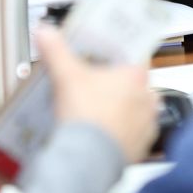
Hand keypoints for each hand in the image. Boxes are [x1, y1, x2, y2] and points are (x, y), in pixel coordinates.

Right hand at [37, 26, 157, 164]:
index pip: (137, 56)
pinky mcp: (141, 148)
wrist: (87, 159)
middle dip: (119, 86)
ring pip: (137, 111)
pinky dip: (121, 134)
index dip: (121, 56)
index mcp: (136, 76)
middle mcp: (147, 99)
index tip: (109, 59)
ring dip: (122, 111)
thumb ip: (56, 51)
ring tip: (99, 112)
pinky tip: (103, 134)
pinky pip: (134, 136)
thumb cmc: (85, 115)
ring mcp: (147, 125)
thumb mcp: (65, 76)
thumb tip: (45, 32)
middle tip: (98, 87)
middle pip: (136, 85)